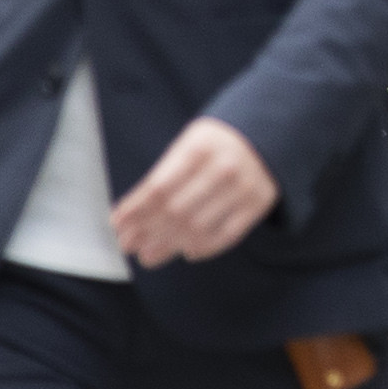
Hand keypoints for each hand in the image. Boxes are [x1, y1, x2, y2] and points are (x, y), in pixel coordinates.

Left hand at [107, 116, 280, 267]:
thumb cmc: (216, 143)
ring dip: (168, 245)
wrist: (269, 133)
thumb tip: (129, 214)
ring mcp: (243, 188)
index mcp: (200, 148)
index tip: (117, 224)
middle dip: (146, 231)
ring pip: (198, 228)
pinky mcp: (258, 204)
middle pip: (175, 211)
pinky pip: (226, 236)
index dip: (134, 210)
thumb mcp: (189, 143)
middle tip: (129, 245)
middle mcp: (223, 168)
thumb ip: (163, 174)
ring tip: (148, 255)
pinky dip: (203, 248)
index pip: (158, 188)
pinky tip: (185, 252)